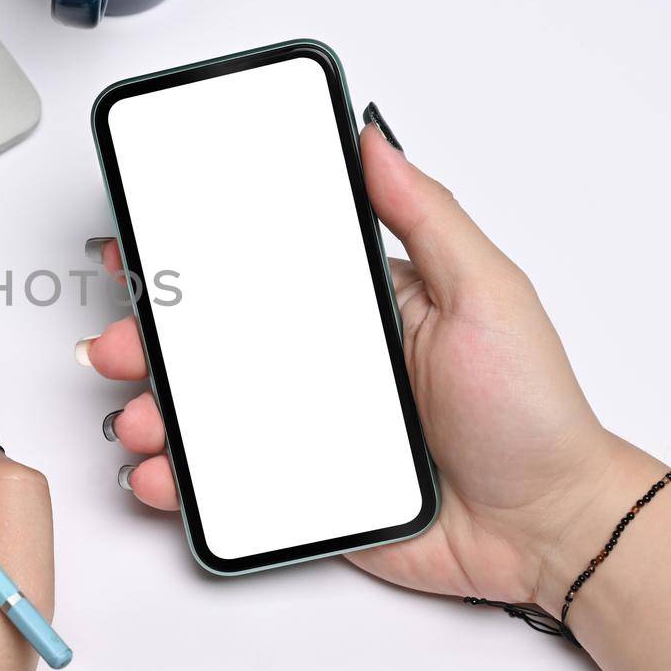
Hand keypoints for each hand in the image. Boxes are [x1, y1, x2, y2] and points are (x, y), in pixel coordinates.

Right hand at [81, 122, 662, 605]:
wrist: (549, 529)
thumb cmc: (531, 411)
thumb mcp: (486, 294)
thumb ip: (428, 215)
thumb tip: (375, 141)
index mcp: (356, 307)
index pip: (258, 272)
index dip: (193, 262)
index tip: (140, 253)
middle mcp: (322, 364)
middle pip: (213, 344)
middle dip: (148, 340)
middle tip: (121, 345)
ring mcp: (306, 428)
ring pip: (206, 413)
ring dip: (154, 410)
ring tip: (140, 419)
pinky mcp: (302, 491)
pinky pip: (226, 483)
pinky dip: (181, 481)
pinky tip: (162, 474)